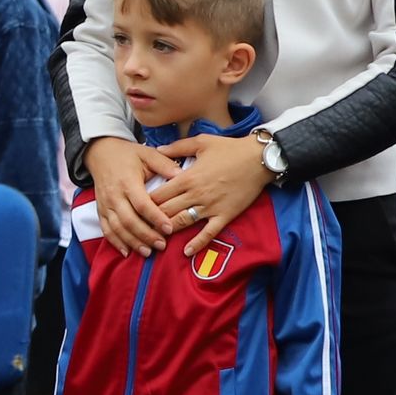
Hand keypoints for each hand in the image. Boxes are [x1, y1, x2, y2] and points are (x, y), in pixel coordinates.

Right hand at [85, 136, 181, 255]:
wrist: (100, 153)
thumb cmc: (128, 155)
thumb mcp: (147, 154)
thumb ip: (164, 164)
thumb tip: (183, 174)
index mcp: (127, 182)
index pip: (142, 204)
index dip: (155, 218)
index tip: (169, 228)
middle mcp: (114, 195)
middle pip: (129, 220)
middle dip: (146, 235)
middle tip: (162, 245)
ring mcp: (105, 204)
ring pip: (118, 228)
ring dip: (133, 242)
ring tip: (148, 252)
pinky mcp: (100, 210)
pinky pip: (106, 230)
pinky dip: (116, 242)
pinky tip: (127, 252)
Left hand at [152, 131, 273, 253]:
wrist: (259, 158)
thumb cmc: (229, 149)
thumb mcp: (200, 142)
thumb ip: (176, 147)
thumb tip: (156, 149)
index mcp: (186, 178)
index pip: (158, 195)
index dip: (144, 203)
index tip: (136, 208)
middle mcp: (195, 194)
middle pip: (166, 211)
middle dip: (151, 219)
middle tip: (141, 227)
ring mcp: (210, 207)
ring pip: (182, 222)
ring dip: (168, 231)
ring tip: (157, 238)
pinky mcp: (225, 215)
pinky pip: (209, 232)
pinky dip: (197, 243)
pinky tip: (187, 252)